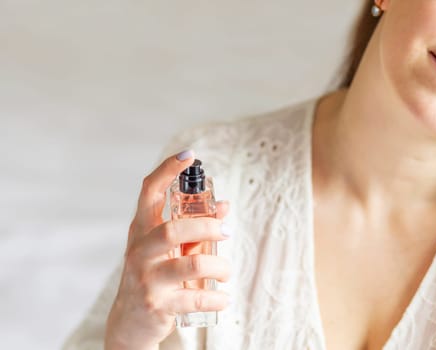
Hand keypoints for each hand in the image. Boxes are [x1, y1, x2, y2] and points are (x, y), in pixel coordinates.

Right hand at [105, 151, 231, 349]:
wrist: (130, 323)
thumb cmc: (153, 276)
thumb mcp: (169, 250)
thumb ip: (194, 228)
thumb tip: (224, 207)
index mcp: (141, 230)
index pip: (148, 192)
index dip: (167, 171)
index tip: (190, 156)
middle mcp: (140, 251)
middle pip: (172, 230)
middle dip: (206, 226)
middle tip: (227, 230)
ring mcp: (147, 279)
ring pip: (190, 265)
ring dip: (219, 267)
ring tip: (227, 272)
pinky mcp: (158, 305)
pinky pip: (195, 299)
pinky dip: (217, 298)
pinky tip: (224, 298)